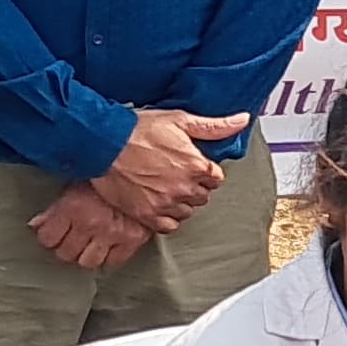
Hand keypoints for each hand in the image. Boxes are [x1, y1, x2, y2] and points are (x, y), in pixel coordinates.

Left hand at [31, 181, 154, 269]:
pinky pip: (115, 261)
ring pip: (88, 262)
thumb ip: (55, 206)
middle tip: (71, 239)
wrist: (145, 168)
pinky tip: (108, 247)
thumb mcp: (77, 181)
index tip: (53, 233)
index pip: (48, 238)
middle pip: (66, 253)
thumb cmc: (110, 171)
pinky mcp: (132, 239)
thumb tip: (35, 224)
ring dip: (86, 255)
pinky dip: (110, 258)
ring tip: (88, 245)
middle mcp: (90, 223)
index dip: (49, 236)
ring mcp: (111, 233)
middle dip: (66, 247)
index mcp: (73, 206)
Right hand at [94, 108, 241, 228]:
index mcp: (196, 166)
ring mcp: (165, 203)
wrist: (104, 144)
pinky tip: (159, 203)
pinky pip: (169, 226)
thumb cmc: (139, 129)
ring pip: (187, 211)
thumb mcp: (180, 120)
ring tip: (165, 187)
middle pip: (203, 196)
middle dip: (194, 186)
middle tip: (176, 174)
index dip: (205, 171)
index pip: (216, 178)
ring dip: (181, 201)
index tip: (192, 165)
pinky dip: (167, 217)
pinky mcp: (147, 215)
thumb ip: (215, 126)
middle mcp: (184, 188)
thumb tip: (242, 119)